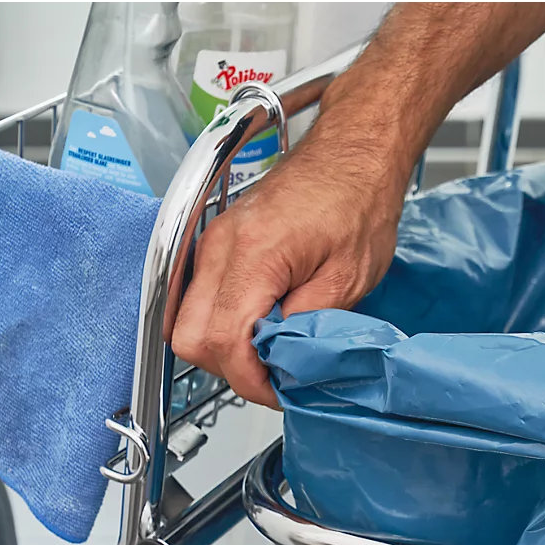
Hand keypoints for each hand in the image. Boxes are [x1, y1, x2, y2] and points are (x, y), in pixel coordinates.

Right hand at [171, 130, 406, 408]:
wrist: (353, 153)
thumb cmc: (358, 201)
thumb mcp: (349, 277)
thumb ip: (308, 325)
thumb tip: (283, 362)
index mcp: (254, 253)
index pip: (223, 340)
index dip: (248, 379)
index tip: (277, 391)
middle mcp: (221, 246)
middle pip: (188, 337)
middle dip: (228, 368)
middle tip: (272, 377)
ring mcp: (213, 243)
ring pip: (186, 321)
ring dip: (224, 348)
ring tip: (270, 352)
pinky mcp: (219, 244)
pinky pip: (200, 299)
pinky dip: (223, 323)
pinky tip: (261, 326)